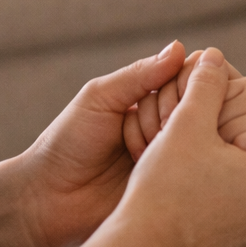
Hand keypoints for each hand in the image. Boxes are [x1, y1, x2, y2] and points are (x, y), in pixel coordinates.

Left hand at [14, 40, 188, 246]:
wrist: (49, 198)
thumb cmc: (68, 141)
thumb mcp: (100, 98)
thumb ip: (139, 75)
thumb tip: (180, 48)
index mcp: (149, 101)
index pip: (190, 79)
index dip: (182, 85)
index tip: (157, 99)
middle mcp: (166, 127)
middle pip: (197, 108)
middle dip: (169, 117)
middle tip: (142, 135)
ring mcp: (171, 159)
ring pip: (196, 138)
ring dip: (168, 143)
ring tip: (136, 157)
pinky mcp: (171, 189)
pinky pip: (190, 172)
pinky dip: (173, 168)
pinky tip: (152, 171)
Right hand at [105, 49, 245, 246]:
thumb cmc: (164, 188)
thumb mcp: (186, 124)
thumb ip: (206, 85)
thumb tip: (214, 54)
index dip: (214, 120)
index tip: (188, 127)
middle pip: (242, 154)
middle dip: (213, 143)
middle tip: (181, 146)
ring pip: (231, 180)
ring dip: (208, 167)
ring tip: (176, 168)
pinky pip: (223, 207)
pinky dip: (204, 195)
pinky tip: (177, 193)